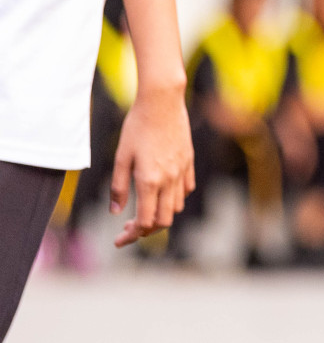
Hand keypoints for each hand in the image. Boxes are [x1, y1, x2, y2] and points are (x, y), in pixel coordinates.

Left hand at [110, 82, 194, 246]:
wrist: (163, 103)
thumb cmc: (137, 127)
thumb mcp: (121, 157)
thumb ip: (118, 186)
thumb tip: (115, 211)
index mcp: (149, 181)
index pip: (144, 221)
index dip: (131, 235)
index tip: (119, 240)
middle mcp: (169, 180)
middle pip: (163, 221)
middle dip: (145, 230)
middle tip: (128, 228)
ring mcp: (182, 172)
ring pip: (176, 207)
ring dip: (160, 215)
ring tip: (144, 210)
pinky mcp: (189, 163)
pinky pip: (186, 190)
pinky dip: (174, 199)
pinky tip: (161, 193)